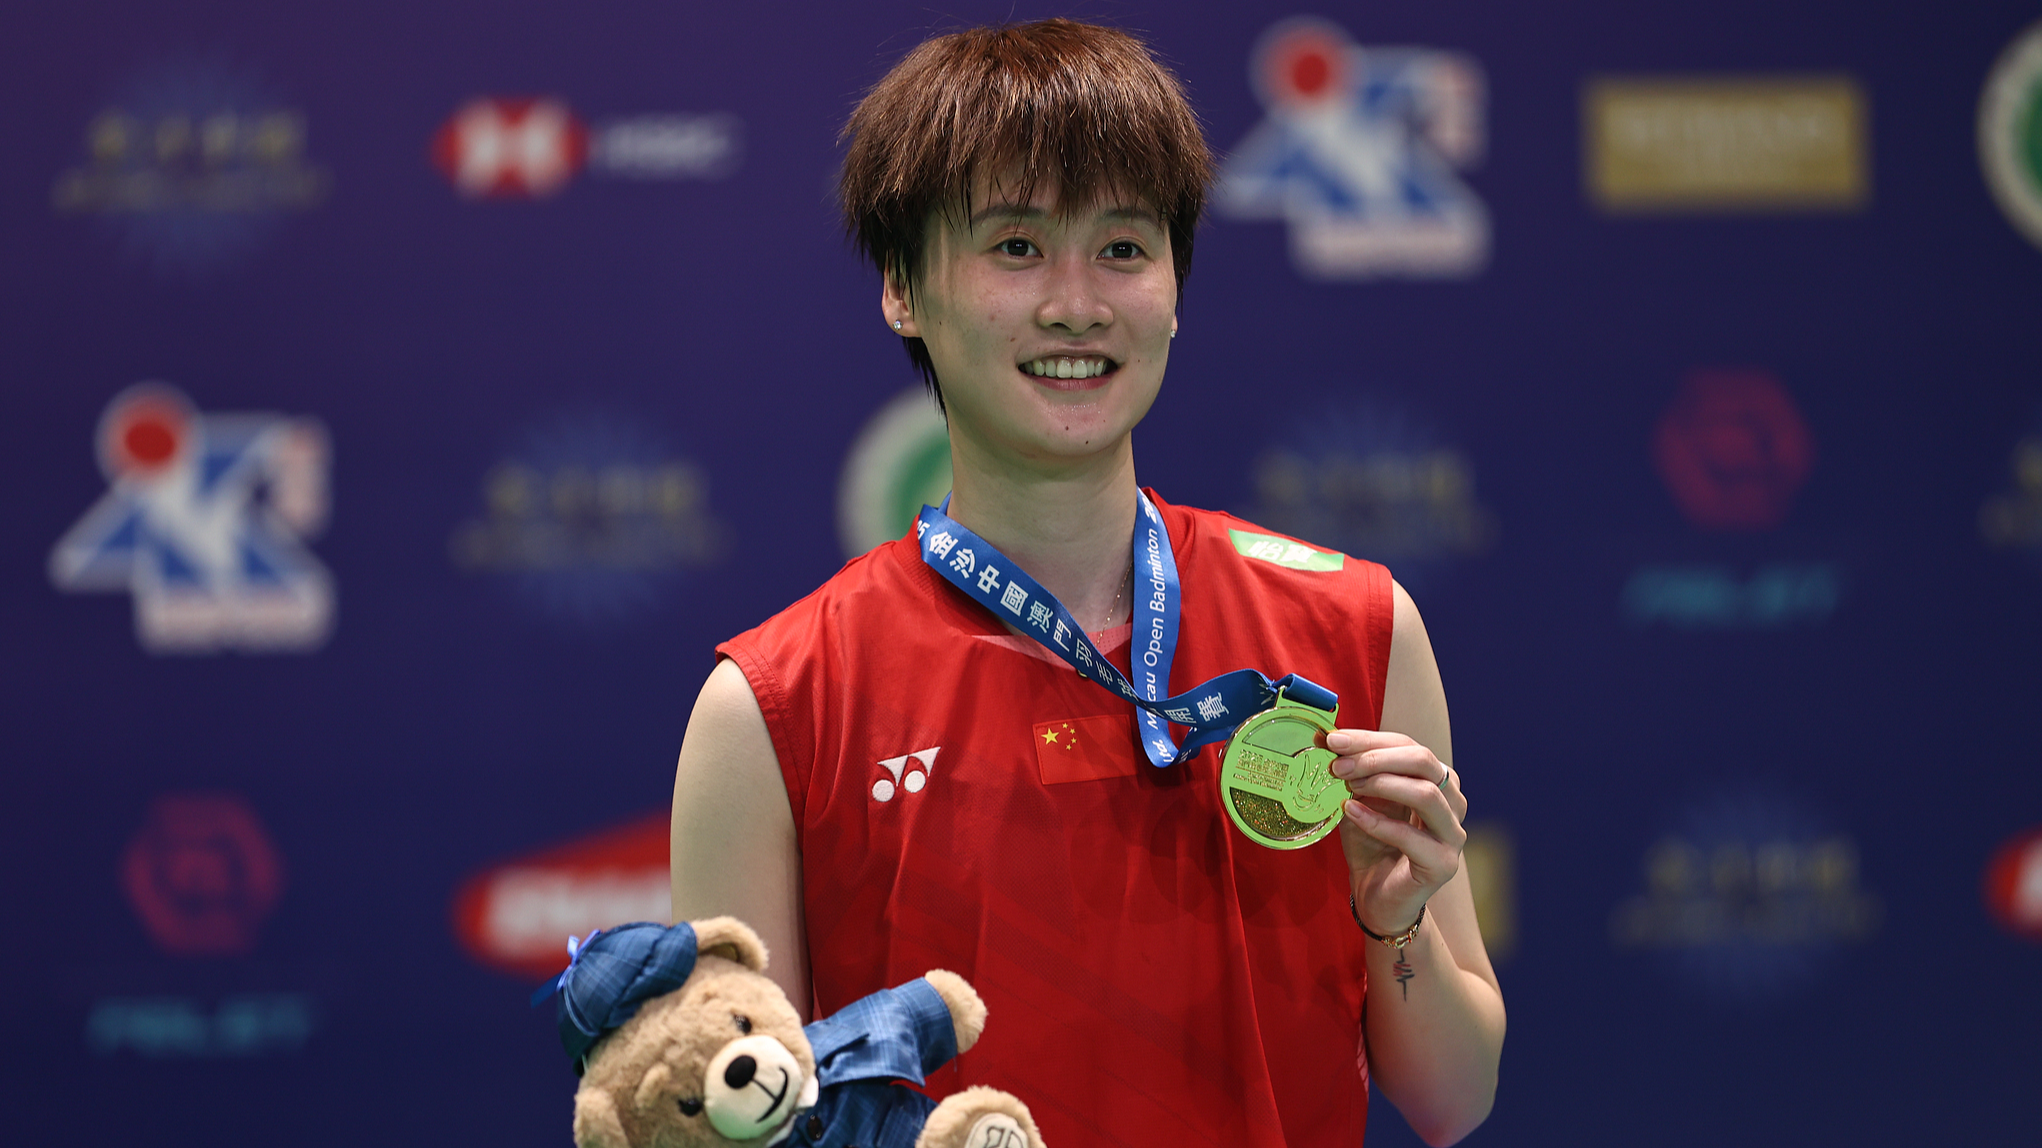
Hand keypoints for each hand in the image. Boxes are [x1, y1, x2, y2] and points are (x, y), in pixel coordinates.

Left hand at [1321, 728, 1466, 936]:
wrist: (1376, 897)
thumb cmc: (1371, 844)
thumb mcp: (1359, 800)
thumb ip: (1352, 772)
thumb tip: (1326, 737)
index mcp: (1437, 781)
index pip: (1409, 745)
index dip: (1371, 739)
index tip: (1334, 739)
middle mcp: (1452, 803)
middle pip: (1424, 761)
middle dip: (1376, 757)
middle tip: (1339, 764)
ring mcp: (1452, 835)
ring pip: (1426, 794)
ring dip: (1382, 784)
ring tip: (1348, 786)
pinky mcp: (1443, 865)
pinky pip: (1410, 836)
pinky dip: (1377, 822)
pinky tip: (1350, 813)